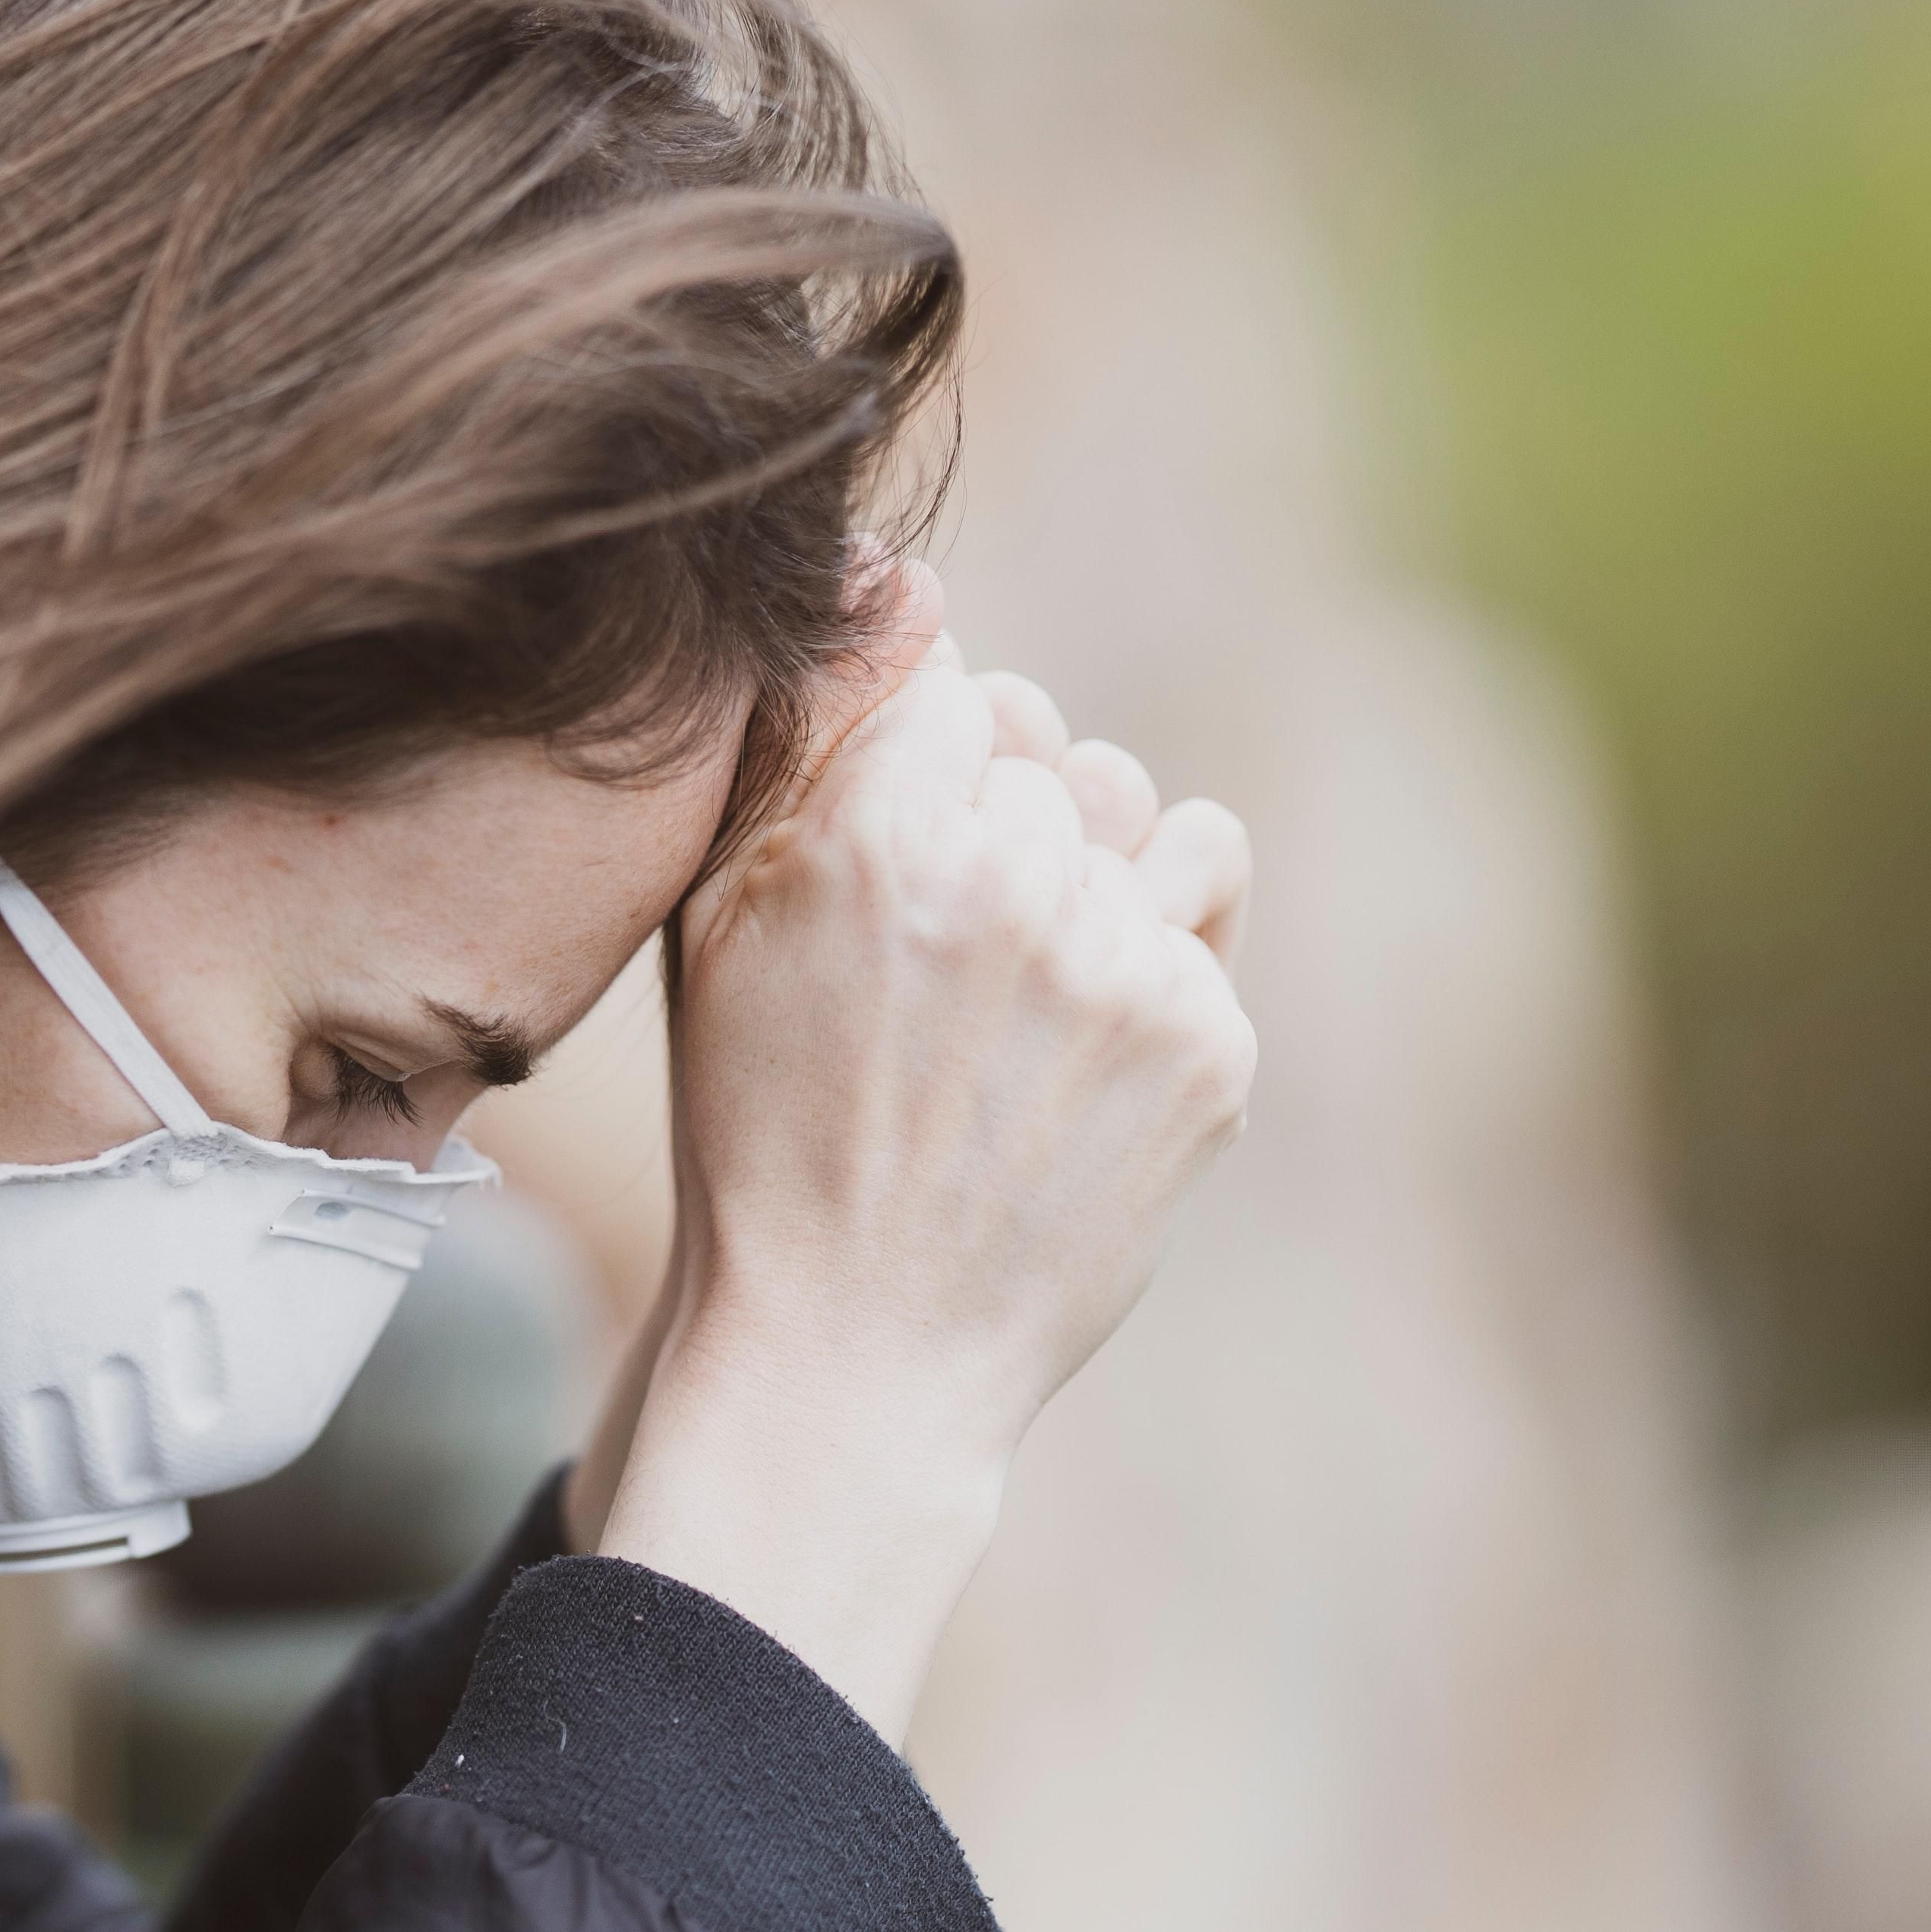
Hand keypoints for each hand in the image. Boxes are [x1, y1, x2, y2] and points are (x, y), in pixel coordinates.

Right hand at [580, 564, 1253, 1734]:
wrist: (855, 1354)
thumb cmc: (764, 1132)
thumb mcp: (721, 926)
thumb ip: (807, 737)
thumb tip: (909, 577)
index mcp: (880, 838)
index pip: (954, 685)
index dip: (918, 775)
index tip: (889, 872)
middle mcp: (1017, 885)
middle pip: (1049, 752)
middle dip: (1000, 830)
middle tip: (938, 972)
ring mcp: (1128, 970)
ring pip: (1143, 821)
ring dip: (1091, 880)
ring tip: (1013, 1005)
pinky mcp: (1209, 1048)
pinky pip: (1204, 913)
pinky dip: (1149, 970)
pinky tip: (1068, 1064)